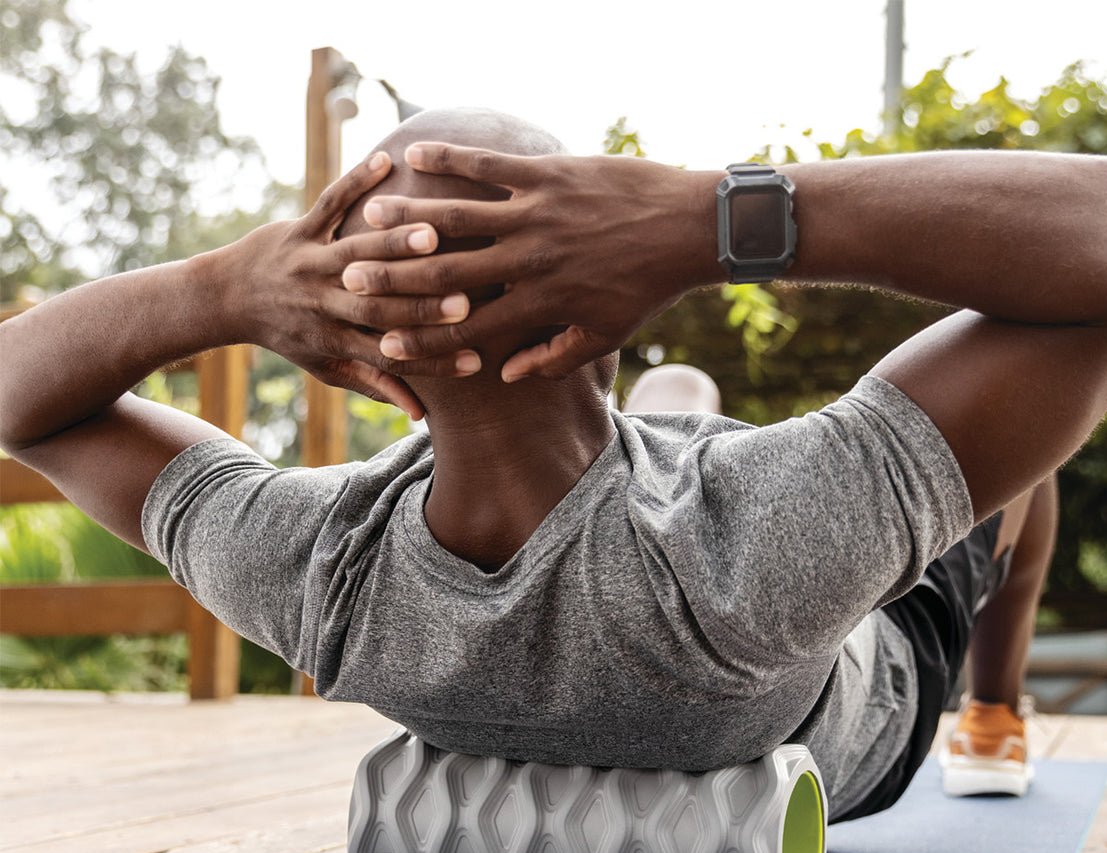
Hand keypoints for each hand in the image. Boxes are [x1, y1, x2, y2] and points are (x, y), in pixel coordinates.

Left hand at [224, 151, 478, 419]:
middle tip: (465, 302)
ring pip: (357, 253)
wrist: (229, 296)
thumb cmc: (291, 336)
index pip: (390, 357)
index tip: (474, 359)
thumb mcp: (329, 367)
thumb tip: (420, 414)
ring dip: (394, 243)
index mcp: (334, 342)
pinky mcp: (298, 229)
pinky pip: (328, 203)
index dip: (432, 360)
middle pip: (377, 308)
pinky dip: (354, 182)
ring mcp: (309, 263)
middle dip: (421, 305)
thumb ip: (375, 383)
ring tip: (436, 235)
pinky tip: (386, 160)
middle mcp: (322, 303)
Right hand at [340, 144, 720, 381]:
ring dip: (410, 217)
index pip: (469, 331)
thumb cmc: (646, 288)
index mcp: (540, 305)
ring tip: (371, 216)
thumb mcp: (604, 335)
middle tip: (350, 279)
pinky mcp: (547, 176)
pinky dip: (451, 160)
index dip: (424, 343)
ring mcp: (537, 214)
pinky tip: (416, 154)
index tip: (385, 347)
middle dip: (395, 280)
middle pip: (448, 275)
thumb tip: (504, 375)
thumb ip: (552, 357)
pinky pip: (489, 164)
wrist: (687, 231)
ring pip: (460, 218)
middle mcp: (530, 261)